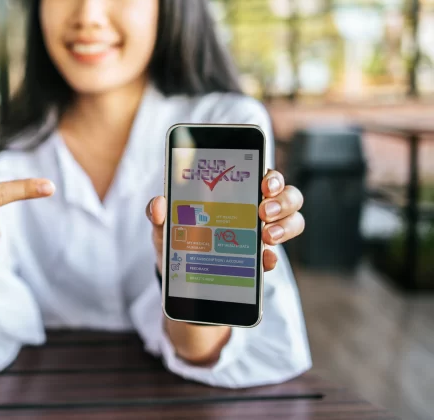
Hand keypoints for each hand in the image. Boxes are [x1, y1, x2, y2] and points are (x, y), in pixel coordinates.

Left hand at [145, 169, 304, 274]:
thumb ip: (158, 212)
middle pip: (288, 196)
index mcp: (235, 191)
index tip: (265, 183)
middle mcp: (255, 209)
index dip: (272, 176)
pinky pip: (275, 258)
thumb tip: (158, 205)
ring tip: (266, 237)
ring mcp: (261, 235)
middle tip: (263, 211)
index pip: (263, 174)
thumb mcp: (164, 224)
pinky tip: (263, 261)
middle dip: (283, 200)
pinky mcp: (258, 261)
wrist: (179, 276)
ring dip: (285, 226)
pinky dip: (271, 259)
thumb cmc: (177, 238)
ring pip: (293, 222)